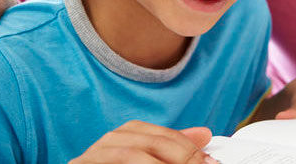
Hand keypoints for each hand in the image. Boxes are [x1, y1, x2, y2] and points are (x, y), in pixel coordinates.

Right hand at [68, 121, 217, 163]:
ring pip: (127, 154)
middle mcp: (102, 147)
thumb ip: (172, 150)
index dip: (187, 147)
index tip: (209, 160)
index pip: (159, 135)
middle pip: (144, 142)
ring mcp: (86, 161)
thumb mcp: (150, 163)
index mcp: (122, 139)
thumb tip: (204, 135)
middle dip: (178, 156)